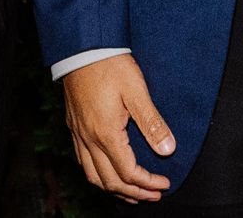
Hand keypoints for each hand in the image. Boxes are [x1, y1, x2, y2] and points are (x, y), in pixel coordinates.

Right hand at [61, 54, 176, 202]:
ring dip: (113, 189)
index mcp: (106, 134)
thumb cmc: (110, 65)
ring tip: (131, 193)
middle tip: (153, 195)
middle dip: (133, 193)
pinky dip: (97, 175)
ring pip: (92, 175)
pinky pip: (82, 161)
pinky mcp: (74, 126)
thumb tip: (168, 149)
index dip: (148, 183)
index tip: (164, 183)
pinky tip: (107, 171)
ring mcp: (78, 134)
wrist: (82, 47)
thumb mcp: (136, 91)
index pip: (129, 173)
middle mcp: (89, 139)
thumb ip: (152, 122)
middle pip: (110, 181)